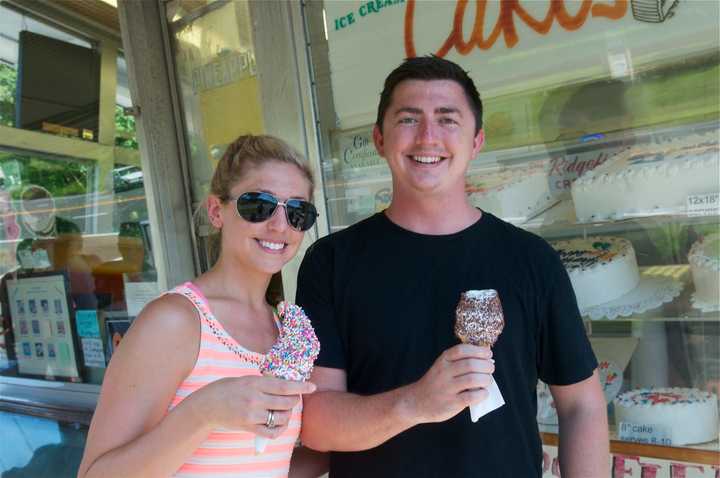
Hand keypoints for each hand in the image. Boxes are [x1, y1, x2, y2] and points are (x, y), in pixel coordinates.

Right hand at [199, 375, 315, 438]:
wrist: (207, 406)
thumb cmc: (226, 389)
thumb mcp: (246, 379)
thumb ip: (263, 382)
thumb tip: (284, 384)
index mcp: (255, 382)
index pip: (284, 385)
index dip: (300, 387)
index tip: (312, 387)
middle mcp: (255, 398)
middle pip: (286, 402)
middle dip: (295, 401)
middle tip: (295, 399)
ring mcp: (252, 414)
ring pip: (281, 417)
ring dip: (288, 415)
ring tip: (285, 411)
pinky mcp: (249, 427)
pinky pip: (271, 432)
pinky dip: (279, 430)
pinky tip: (280, 425)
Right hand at [406, 344, 493, 423]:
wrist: (417, 402)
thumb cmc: (436, 383)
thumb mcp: (442, 366)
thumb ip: (460, 362)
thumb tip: (488, 360)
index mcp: (443, 360)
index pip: (462, 350)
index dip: (478, 350)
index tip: (488, 353)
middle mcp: (444, 372)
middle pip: (470, 364)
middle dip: (486, 366)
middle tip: (491, 369)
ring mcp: (447, 388)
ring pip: (473, 380)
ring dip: (486, 379)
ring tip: (488, 381)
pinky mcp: (451, 403)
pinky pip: (472, 397)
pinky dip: (482, 394)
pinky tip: (483, 393)